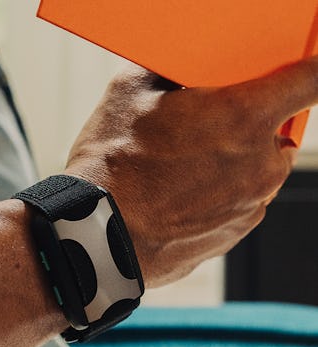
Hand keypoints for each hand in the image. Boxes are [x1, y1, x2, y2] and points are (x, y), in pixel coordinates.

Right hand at [66, 58, 317, 286]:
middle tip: (205, 126)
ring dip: (232, 164)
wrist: (95, 235)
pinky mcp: (233, 237)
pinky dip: (218, 197)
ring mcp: (249, 207)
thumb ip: (168, 69)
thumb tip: (176, 64)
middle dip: (249, 125)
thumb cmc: (112, 166)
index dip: (310, 68)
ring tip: (182, 168)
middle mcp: (260, 165)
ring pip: (256, 172)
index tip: (305, 67)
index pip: (311, 78)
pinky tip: (178, 197)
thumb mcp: (128, 93)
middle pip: (278, 131)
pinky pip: (238, 205)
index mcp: (243, 116)